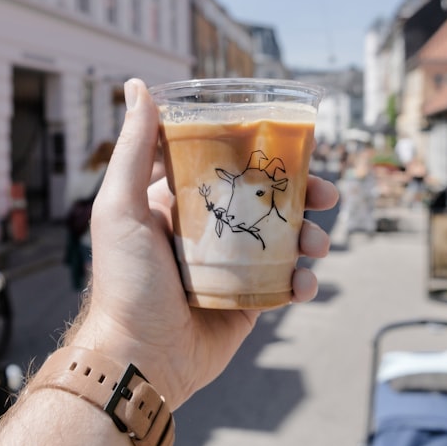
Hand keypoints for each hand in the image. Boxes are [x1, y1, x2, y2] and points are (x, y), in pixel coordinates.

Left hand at [67, 79, 337, 409]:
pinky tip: (303, 283)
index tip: (291, 141)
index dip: (260, 150)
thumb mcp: (121, 207)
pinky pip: (284, 283)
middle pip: (266, 199)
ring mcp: (231, 266)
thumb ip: (134, 148)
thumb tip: (137, 86)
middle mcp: (208, 230)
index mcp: (179, 203)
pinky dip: (302, 280)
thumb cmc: (124, 282)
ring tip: (317, 244)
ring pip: (283, 239)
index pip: (227, 164)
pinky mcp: (247, 301)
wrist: (140, 359)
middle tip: (325, 194)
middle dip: (301, 194)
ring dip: (310, 236)